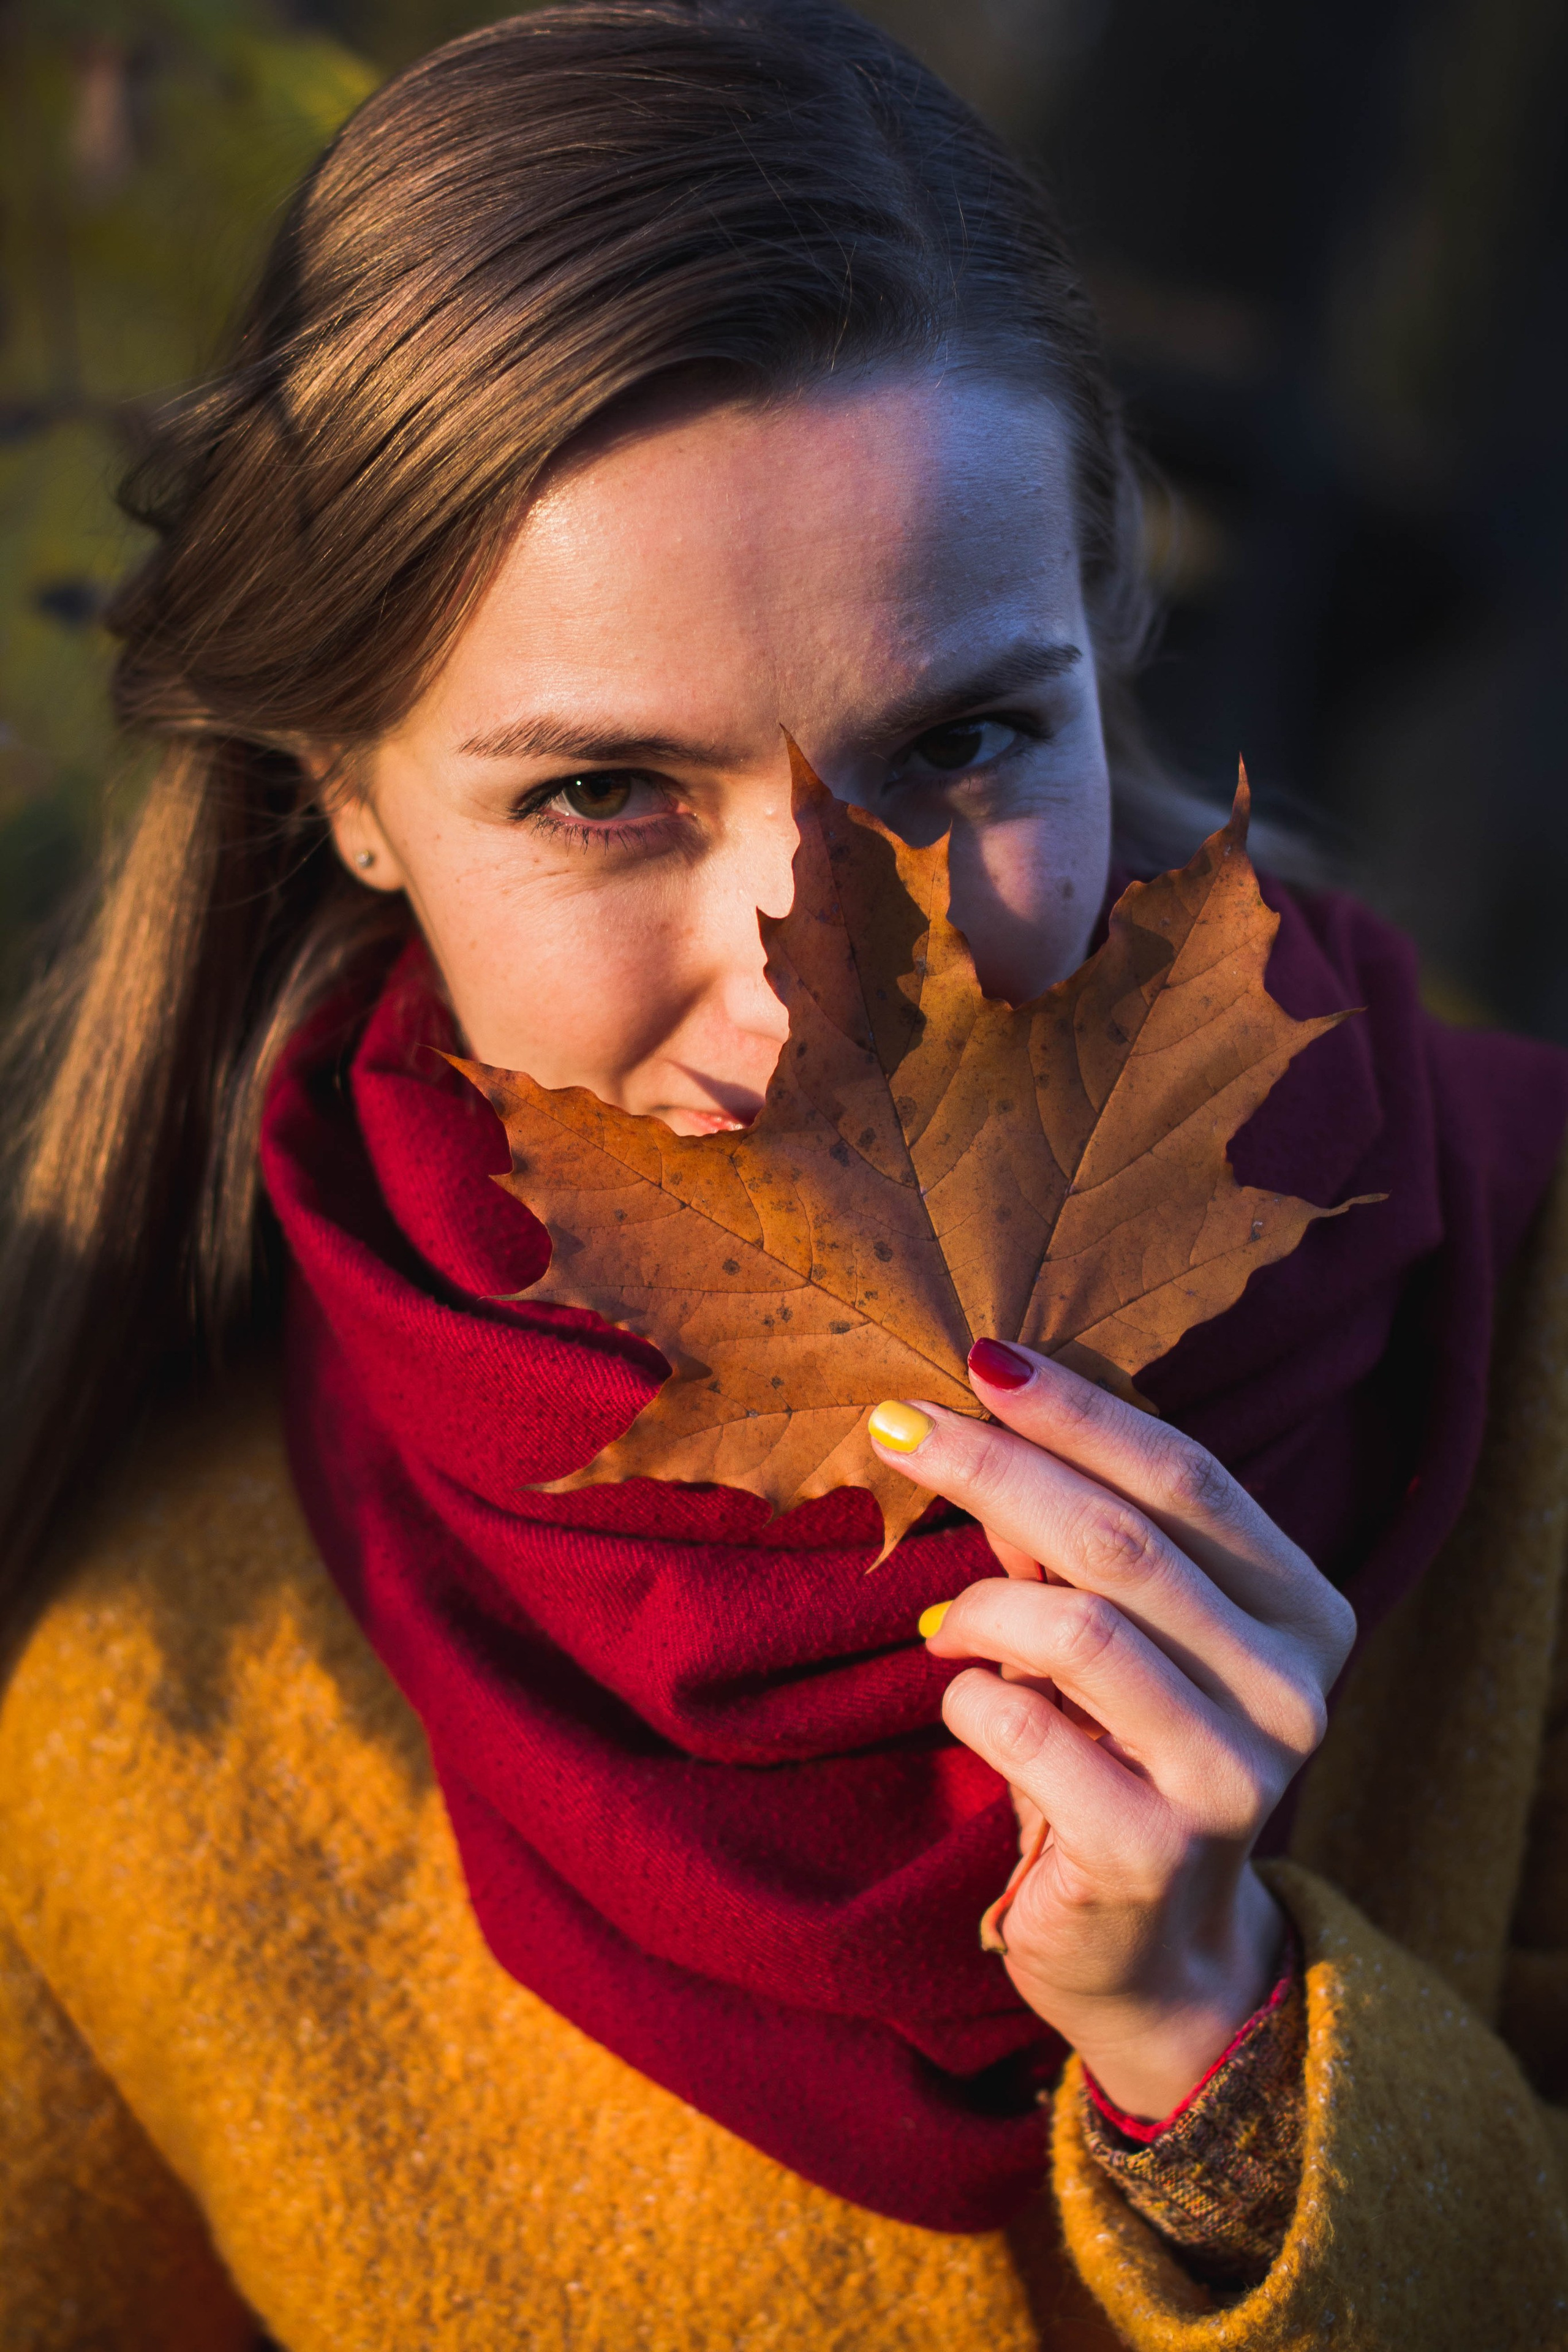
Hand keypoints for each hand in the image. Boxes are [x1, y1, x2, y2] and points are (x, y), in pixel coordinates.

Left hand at [868, 1340, 1354, 2122]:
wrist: (1146, 1950)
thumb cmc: (1119, 1756)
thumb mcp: (1108, 1633)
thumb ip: (1066, 1539)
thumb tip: (981, 1411)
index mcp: (1302, 1609)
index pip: (1187, 1474)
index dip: (1079, 1410)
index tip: (981, 1357)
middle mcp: (1291, 1688)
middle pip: (1126, 1539)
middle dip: (996, 1467)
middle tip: (899, 1427)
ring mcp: (1234, 1776)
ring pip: (1082, 1631)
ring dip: (981, 1607)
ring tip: (941, 1623)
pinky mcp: (1153, 1850)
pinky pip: (1027, 1730)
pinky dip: (969, 1700)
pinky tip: (963, 1702)